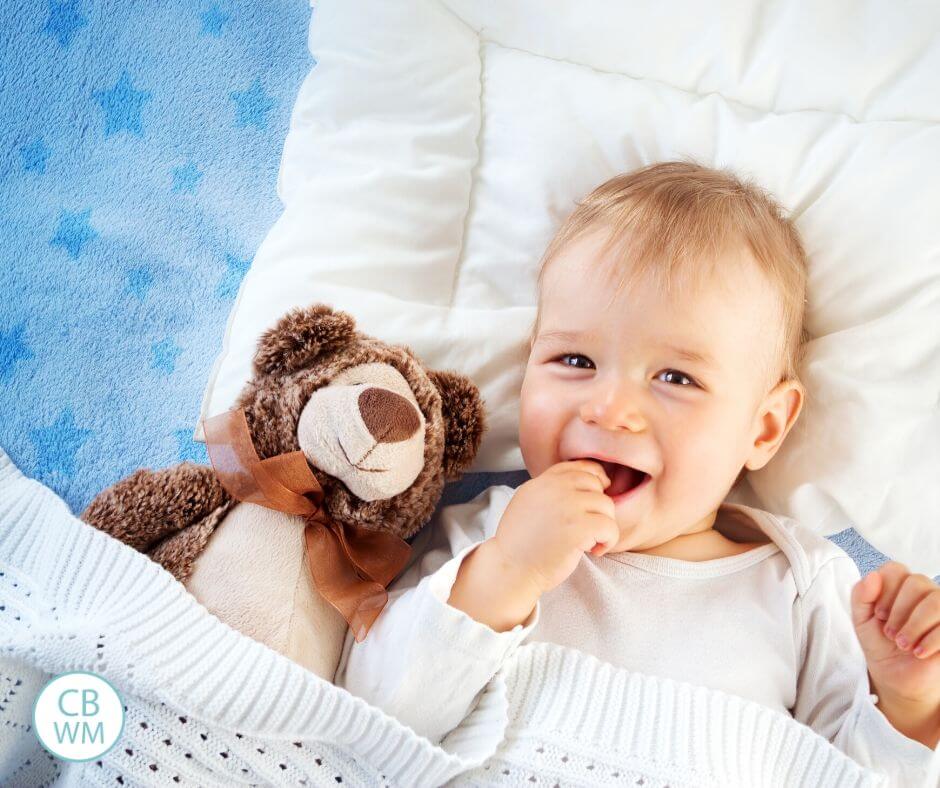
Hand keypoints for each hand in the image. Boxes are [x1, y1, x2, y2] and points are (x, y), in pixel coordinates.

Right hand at [491, 460, 619, 595]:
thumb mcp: (528, 504)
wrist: (510, 570)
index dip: (595, 480)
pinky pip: (610, 526)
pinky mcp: (578, 528)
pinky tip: (593, 551)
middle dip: (598, 507)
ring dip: (604, 525)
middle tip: (589, 528)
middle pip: (596, 484)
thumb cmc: (521, 544)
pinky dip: (608, 541)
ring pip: (606, 505)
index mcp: (541, 482)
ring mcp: (567, 506)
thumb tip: (584, 483)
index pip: (579, 467)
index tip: (595, 499)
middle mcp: (554, 488)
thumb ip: (550, 490)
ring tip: (589, 542)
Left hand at [850, 562, 939, 706]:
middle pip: (917, 582)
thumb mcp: (861, 620)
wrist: (897, 677)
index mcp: (899, 585)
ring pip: (935, 600)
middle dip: (899, 610)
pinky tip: (919, 652)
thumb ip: (861, 596)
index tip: (879, 615)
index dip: (885, 591)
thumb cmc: (880, 644)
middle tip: (890, 633)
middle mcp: (924, 592)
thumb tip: (873, 576)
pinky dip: (930, 639)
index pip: (895, 569)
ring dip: (914, 625)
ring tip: (902, 644)